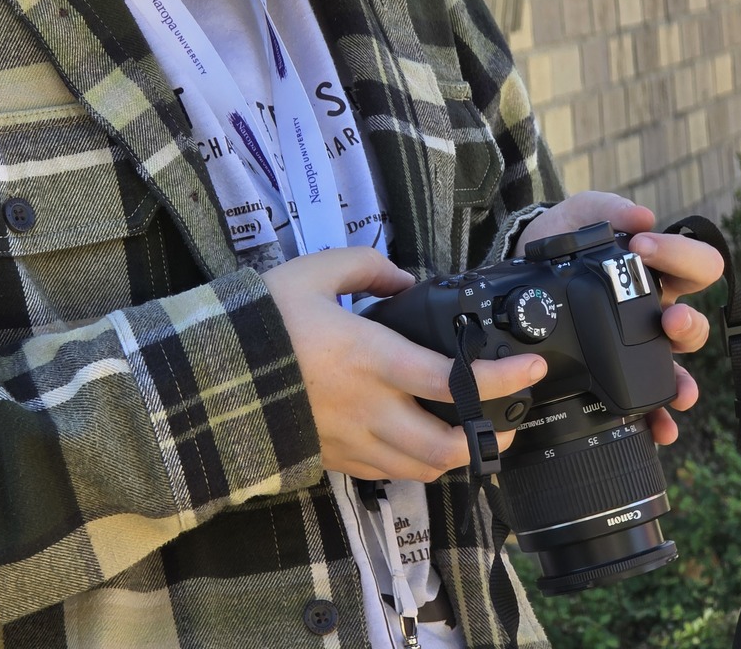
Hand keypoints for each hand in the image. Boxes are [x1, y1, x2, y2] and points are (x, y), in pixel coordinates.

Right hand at [263, 247, 547, 481]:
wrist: (208, 373)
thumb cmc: (263, 320)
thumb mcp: (316, 271)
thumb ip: (370, 267)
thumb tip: (406, 277)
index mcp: (369, 357)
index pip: (453, 379)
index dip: (502, 379)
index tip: (532, 369)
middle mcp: (367, 407)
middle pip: (447, 446)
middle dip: (490, 438)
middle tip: (509, 418)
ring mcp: (349, 440)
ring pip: (421, 469)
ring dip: (457, 457)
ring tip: (473, 435)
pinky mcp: (331, 457)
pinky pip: (385, 472)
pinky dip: (414, 463)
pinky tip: (417, 441)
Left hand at [515, 192, 721, 444]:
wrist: (519, 264)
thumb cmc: (563, 237)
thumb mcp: (582, 212)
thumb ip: (608, 209)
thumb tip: (643, 217)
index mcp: (658, 271)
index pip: (697, 265)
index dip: (681, 256)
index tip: (643, 246)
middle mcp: (655, 312)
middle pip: (694, 326)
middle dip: (689, 325)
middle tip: (668, 319)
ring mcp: (638, 345)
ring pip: (676, 368)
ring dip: (682, 377)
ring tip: (677, 384)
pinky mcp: (614, 372)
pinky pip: (645, 401)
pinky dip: (658, 417)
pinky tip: (659, 428)